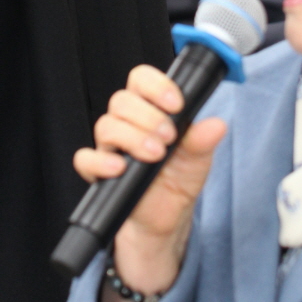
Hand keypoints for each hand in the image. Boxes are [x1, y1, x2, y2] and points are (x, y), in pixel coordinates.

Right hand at [73, 64, 226, 301]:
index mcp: (150, 111)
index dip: (156, 85)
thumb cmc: (178, 181)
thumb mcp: (198, 161)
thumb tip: (216, 125)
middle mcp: (127, 124)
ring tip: (155, 155)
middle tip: (169, 138)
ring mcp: (111, 147)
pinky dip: (100, 161)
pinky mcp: (98, 171)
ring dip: (132, 137)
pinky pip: (85, 158)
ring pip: (105, 125)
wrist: (165, 220)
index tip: (175, 103)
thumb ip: (203, 141)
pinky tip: (119, 168)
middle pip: (121, 101)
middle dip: (148, 116)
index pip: (141, 80)